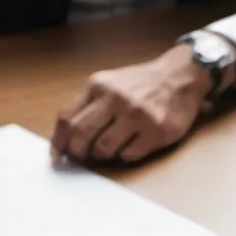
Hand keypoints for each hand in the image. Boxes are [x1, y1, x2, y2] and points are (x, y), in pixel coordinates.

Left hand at [50, 44, 226, 165]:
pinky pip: (129, 155)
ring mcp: (137, 116)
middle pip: (81, 135)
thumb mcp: (109, 84)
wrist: (179, 77)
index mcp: (98, 86)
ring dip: (102, 155)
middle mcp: (116, 99)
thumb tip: (65, 137)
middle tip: (80, 158)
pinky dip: (125, 155)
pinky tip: (131, 145)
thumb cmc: (141, 84)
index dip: (57, 142)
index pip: (67, 118)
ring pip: (104, 149)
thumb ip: (87, 104)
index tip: (56, 157)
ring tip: (109, 149)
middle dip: (76, 153)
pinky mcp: (156, 131)